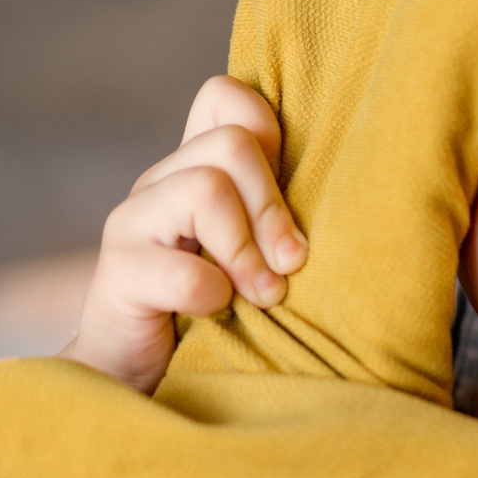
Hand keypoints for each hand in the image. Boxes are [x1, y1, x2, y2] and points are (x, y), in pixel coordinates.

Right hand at [60, 76, 304, 394]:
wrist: (136, 381)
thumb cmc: (215, 317)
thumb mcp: (255, 256)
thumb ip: (281, 219)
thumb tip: (360, 197)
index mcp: (194, 169)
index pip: (224, 96)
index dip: (269, 131)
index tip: (290, 195)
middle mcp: (159, 183)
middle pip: (232, 143)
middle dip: (274, 207)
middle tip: (290, 264)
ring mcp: (132, 223)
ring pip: (206, 189)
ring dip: (248, 252)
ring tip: (263, 295)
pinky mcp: (117, 275)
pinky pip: (184, 270)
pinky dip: (213, 296)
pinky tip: (217, 314)